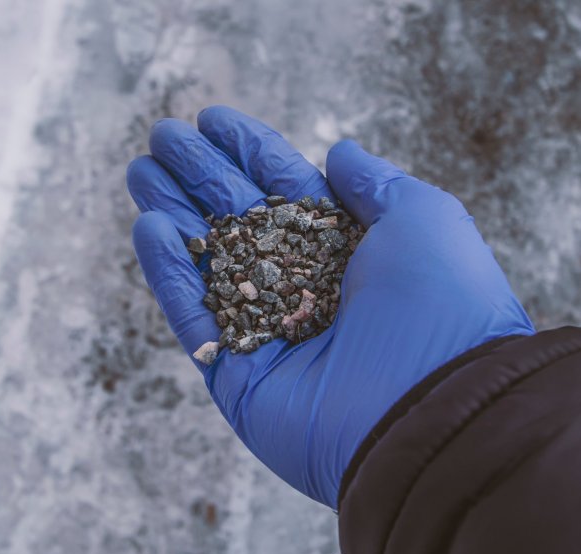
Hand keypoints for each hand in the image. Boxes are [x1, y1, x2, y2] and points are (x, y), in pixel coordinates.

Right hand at [127, 106, 533, 507]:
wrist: (434, 408)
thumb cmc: (440, 304)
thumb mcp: (423, 219)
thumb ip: (375, 183)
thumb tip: (338, 151)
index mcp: (350, 250)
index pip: (287, 190)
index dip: (249, 151)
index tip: (211, 118)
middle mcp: (308, 287)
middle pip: (241, 220)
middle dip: (200, 176)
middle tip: (161, 137)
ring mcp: (270, 332)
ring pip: (210, 263)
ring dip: (173, 216)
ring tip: (140, 171)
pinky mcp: (239, 376)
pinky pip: (197, 318)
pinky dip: (171, 276)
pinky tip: (150, 228)